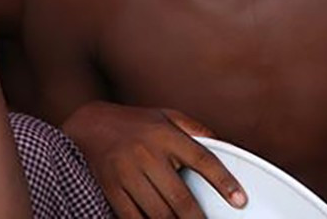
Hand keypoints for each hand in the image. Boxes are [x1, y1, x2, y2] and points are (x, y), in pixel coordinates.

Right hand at [68, 102, 245, 217]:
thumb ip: (194, 129)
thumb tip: (226, 146)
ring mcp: (125, 172)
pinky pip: (133, 217)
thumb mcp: (164, 117)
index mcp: (164, 135)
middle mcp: (145, 153)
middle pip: (181, 198)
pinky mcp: (110, 188)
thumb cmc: (134, 123)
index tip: (240, 201)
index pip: (202, 159)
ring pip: (159, 213)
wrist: (87, 125)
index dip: (223, 182)